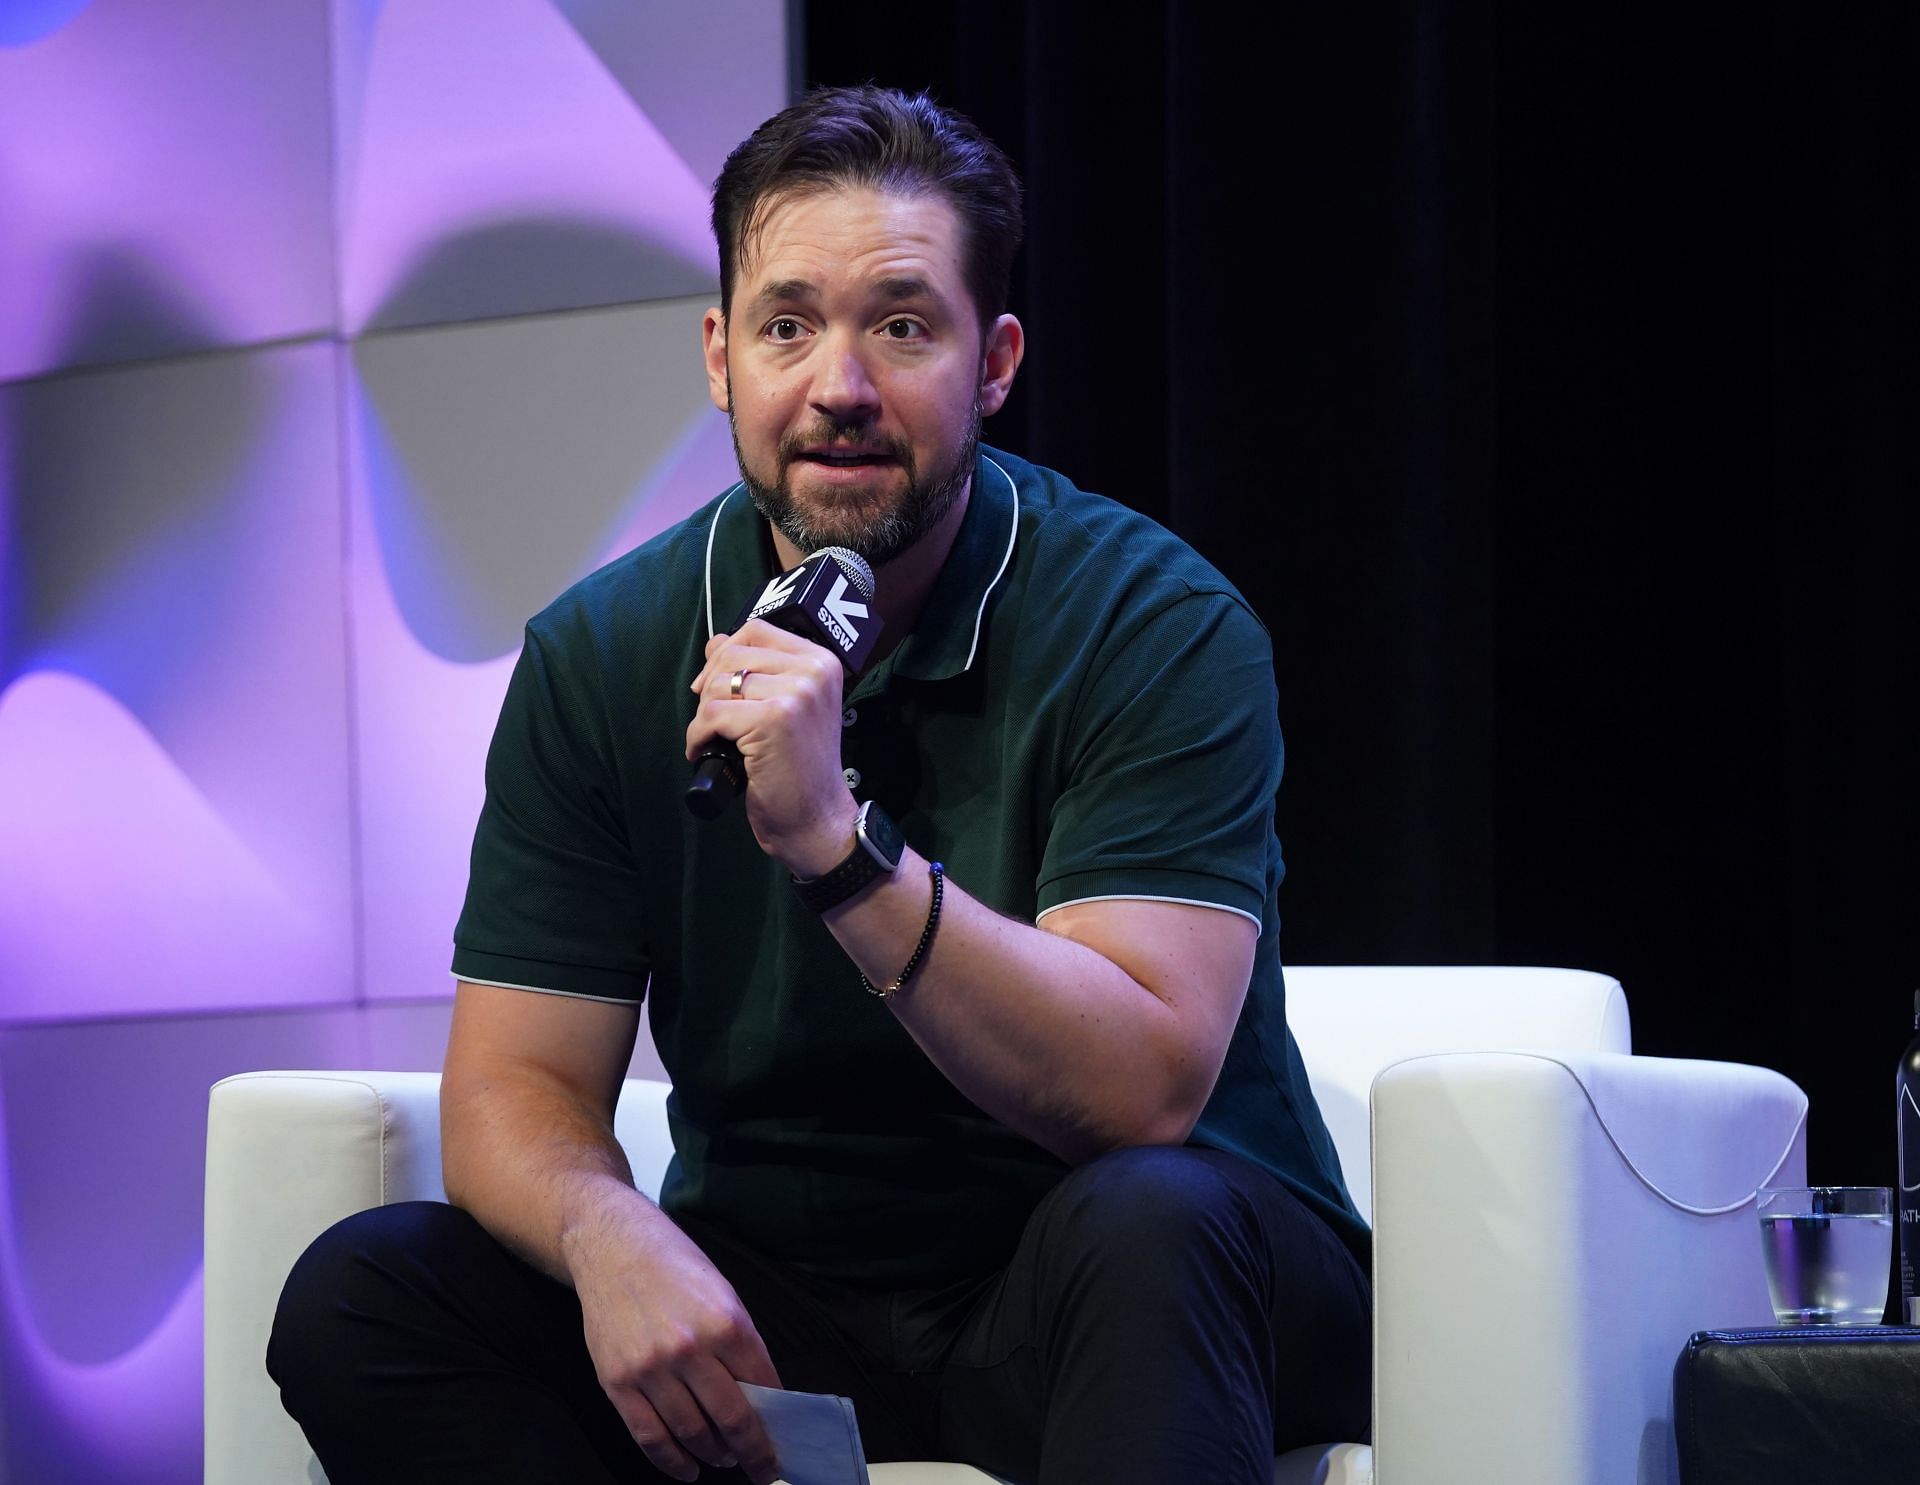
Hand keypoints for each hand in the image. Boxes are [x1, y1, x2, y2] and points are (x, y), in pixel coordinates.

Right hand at [570, 1207, 783, 1483]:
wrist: (613, 1247)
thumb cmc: (675, 1267)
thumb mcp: (723, 1293)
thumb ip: (742, 1344)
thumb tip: (763, 1398)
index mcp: (727, 1323)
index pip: (763, 1388)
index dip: (775, 1423)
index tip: (781, 1445)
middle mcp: (690, 1348)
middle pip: (732, 1419)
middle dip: (752, 1452)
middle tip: (760, 1468)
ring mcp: (651, 1368)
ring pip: (691, 1433)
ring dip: (713, 1455)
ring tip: (723, 1459)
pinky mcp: (617, 1382)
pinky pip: (648, 1436)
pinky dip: (671, 1462)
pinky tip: (687, 1470)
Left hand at [687, 619, 858, 873]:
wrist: (815, 818)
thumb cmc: (799, 767)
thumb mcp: (785, 707)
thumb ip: (757, 671)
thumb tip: (715, 642)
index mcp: (821, 662)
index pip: (756, 630)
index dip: (724, 653)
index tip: (714, 686)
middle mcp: (814, 672)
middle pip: (732, 653)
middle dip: (710, 687)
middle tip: (713, 722)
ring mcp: (796, 694)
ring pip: (718, 684)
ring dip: (703, 716)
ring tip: (715, 740)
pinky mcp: (773, 720)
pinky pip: (711, 715)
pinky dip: (698, 737)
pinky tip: (706, 753)